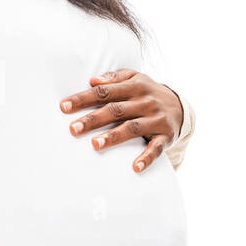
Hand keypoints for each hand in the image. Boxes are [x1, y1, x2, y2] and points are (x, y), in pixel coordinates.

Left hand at [59, 68, 184, 172]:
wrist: (181, 107)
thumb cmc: (147, 93)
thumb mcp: (135, 78)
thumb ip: (114, 78)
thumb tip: (93, 81)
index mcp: (134, 86)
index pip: (105, 92)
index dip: (84, 99)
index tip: (64, 107)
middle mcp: (145, 102)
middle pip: (115, 110)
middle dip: (93, 119)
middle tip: (73, 129)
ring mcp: (156, 119)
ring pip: (132, 128)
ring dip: (114, 137)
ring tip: (95, 144)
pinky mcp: (166, 136)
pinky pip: (155, 148)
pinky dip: (146, 158)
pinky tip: (134, 167)